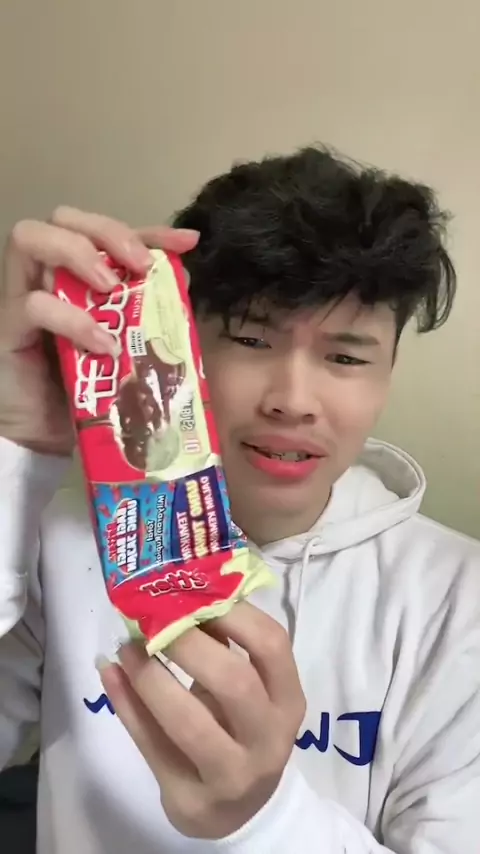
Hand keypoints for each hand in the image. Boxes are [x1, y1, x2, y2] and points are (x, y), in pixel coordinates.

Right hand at [0, 207, 198, 454]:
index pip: (109, 234)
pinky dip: (73, 320)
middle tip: (140, 265)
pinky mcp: (7, 328)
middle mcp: (44, 277)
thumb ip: (146, 313)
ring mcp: (20, 297)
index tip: (186, 242)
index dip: (149, 230)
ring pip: (30, 237)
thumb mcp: (126, 349)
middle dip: (108, 231)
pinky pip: (33, 304)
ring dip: (79, 254)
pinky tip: (103, 345)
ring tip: (113, 289)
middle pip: (63, 217)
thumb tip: (183, 278)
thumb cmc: (85, 392)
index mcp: (77, 277)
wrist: (45, 439)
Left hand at [98, 602, 305, 839]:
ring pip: (188, 722)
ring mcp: (232, 776)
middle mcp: (268, 739)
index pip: (272, 646)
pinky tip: (110, 674)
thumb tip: (182, 592)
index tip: (197, 592)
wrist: (236, 811)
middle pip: (234, 682)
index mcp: (287, 701)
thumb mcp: (250, 692)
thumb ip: (225, 647)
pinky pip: (151, 746)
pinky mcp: (191, 799)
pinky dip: (126, 706)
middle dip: (189, 643)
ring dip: (150, 676)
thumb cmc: (241, 729)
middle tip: (155, 620)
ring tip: (127, 647)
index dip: (234, 613)